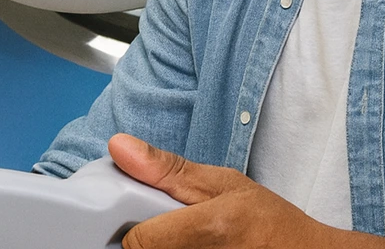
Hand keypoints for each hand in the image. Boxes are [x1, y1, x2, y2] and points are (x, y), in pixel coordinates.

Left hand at [109, 134, 326, 248]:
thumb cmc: (267, 222)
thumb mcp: (223, 183)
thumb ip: (166, 169)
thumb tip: (117, 146)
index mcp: (210, 228)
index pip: (138, 242)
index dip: (134, 231)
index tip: (141, 222)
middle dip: (151, 244)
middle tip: (173, 233)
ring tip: (190, 243)